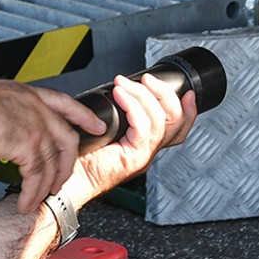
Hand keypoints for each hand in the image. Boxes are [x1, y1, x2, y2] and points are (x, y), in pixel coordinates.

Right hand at [0, 76, 107, 212]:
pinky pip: (35, 176)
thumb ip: (14, 111)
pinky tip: (26, 201)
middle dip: (67, 166)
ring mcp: (35, 127)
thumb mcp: (1, 96)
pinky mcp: (25, 145)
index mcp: (33, 96)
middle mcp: (39, 110)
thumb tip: (11, 125)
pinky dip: (32, 193)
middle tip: (61, 181)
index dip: (84, 117)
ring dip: (46, 186)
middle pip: (67, 141)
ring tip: (39, 198)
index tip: (95, 126)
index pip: (68, 105)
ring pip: (52, 164)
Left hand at [67, 75, 197, 204]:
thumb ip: (120, 114)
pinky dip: (133, 107)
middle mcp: (149, 150)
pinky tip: (120, 96)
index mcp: (145, 144)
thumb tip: (122, 89)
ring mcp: (144, 155)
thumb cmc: (81, 155)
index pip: (178, 127)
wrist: (70, 179)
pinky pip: (142, 128)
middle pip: (176, 121)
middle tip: (147, 79)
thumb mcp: (106, 128)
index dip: (188, 109)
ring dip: (142, 95)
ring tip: (124, 83)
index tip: (188, 91)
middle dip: (165, 93)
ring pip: (160, 120)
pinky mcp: (134, 158)